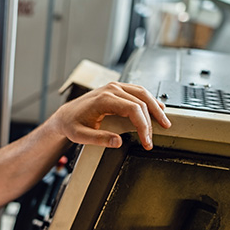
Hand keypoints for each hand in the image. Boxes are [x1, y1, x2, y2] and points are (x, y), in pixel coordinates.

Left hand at [50, 82, 170, 150]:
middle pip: (141, 102)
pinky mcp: (117, 89)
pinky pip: (138, 92)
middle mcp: (110, 90)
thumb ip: (99, 139)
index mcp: (103, 99)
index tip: (146, 140)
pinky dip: (149, 100)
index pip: (133, 109)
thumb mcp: (81, 136)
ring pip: (142, 93)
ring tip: (164, 121)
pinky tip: (157, 108)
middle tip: (153, 138)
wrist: (65, 115)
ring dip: (155, 107)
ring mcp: (114, 87)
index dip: (143, 126)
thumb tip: (118, 142)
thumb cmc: (72, 124)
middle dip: (151, 121)